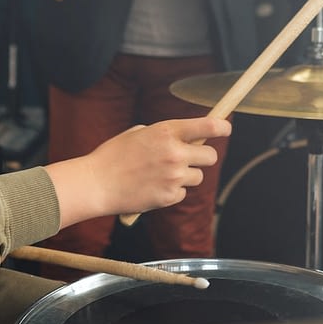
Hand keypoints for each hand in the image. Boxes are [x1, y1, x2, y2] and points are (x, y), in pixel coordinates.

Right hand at [47, 117, 227, 225]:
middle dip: (203, 157)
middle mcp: (175, 153)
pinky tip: (154, 187)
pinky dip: (173, 192)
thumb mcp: (138, 133)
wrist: (96, 183)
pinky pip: (182, 193)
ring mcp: (173, 177)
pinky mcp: (169, 197)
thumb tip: (185, 138)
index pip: (208, 127)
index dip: (222, 127)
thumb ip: (164, 134)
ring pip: (197, 177)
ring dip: (186, 176)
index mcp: (167, 132)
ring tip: (163, 175)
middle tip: (190, 158)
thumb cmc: (113, 156)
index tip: (226, 128)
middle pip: (211, 156)